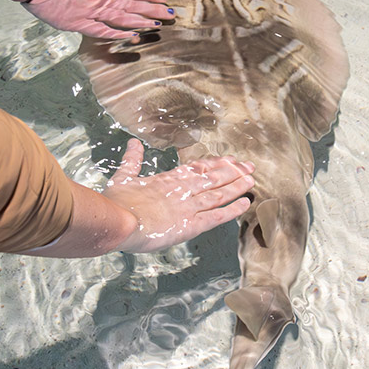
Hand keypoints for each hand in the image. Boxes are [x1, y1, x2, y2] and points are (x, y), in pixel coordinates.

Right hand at [22, 0, 174, 40]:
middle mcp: (100, 2)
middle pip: (131, 6)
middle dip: (152, 10)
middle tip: (171, 14)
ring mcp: (92, 13)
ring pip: (121, 18)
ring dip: (141, 21)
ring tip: (159, 25)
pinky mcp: (81, 24)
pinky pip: (103, 31)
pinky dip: (118, 33)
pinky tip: (133, 36)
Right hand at [104, 140, 253, 253]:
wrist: (118, 220)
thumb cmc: (117, 202)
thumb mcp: (123, 176)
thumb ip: (131, 160)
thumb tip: (133, 143)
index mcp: (168, 179)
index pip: (197, 168)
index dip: (214, 164)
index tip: (228, 159)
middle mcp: (182, 190)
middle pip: (213, 178)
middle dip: (233, 171)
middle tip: (249, 166)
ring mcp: (188, 206)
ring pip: (219, 194)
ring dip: (237, 186)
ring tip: (251, 180)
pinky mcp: (190, 224)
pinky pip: (216, 216)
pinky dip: (232, 210)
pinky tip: (245, 204)